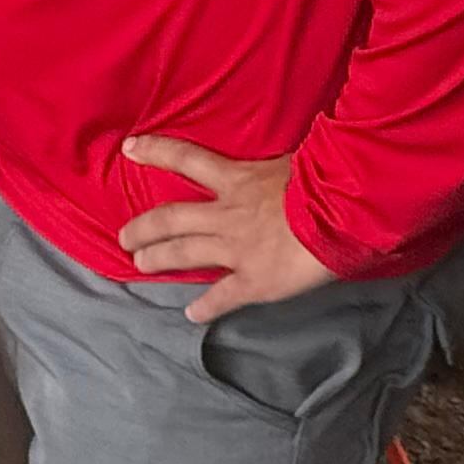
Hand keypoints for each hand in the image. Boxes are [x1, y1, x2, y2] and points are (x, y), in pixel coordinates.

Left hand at [118, 135, 338, 322]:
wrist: (340, 215)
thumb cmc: (323, 181)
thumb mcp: (289, 161)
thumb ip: (272, 168)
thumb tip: (280, 163)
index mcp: (236, 180)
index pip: (186, 158)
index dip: (156, 151)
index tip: (129, 149)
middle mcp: (226, 214)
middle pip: (171, 218)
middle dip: (143, 228)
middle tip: (123, 237)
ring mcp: (236, 249)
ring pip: (185, 253)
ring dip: (159, 259)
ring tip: (140, 264)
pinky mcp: (254, 281)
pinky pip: (223, 296)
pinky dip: (206, 307)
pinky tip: (192, 315)